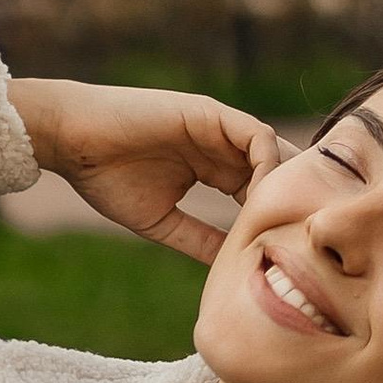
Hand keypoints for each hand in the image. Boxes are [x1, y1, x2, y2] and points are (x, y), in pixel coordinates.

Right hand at [7, 79, 287, 266]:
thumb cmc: (105, 177)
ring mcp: (219, 128)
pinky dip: (269, 164)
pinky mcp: (212, 114)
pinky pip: (257, 136)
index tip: (288, 256)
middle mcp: (222, 146)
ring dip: (288, 185)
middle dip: (295, 201)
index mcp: (212, 168)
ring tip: (293, 222)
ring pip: (275, 153)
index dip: (277, 220)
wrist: (72, 140)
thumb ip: (198, 239)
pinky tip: (267, 198)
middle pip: (277, 172)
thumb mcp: (160, 220)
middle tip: (310, 240)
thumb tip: (231, 268)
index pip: (260, 193)